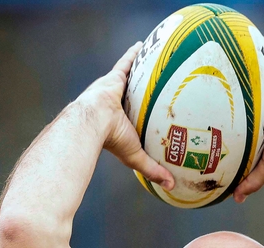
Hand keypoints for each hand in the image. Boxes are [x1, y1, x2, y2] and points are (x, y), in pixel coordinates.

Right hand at [76, 42, 174, 189]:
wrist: (91, 122)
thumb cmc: (110, 140)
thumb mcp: (136, 156)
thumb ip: (153, 170)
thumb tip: (172, 188)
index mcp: (119, 121)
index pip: (132, 116)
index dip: (138, 114)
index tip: (147, 112)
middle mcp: (116, 104)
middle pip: (132, 94)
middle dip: (140, 88)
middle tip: (153, 83)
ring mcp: (113, 89)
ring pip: (130, 77)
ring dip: (139, 69)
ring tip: (152, 60)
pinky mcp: (113, 78)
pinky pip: (126, 62)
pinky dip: (134, 53)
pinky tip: (143, 44)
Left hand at [233, 41, 263, 202]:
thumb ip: (252, 180)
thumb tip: (237, 197)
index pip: (259, 110)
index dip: (249, 105)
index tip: (236, 101)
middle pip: (260, 87)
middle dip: (249, 80)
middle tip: (230, 71)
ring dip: (254, 61)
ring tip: (238, 49)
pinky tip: (254, 36)